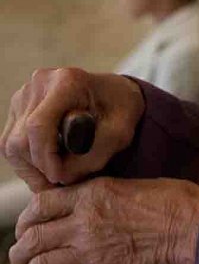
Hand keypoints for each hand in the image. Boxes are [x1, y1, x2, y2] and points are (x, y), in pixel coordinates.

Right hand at [0, 69, 144, 190]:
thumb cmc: (122, 110)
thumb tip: (59, 177)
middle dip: (39, 168)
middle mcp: (40, 82)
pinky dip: (27, 160)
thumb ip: (93, 156)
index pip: (39, 126)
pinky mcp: (18, 106)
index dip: (45, 159)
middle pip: (20, 139)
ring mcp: (25, 93)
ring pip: (11, 144)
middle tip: (61, 182)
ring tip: (58, 173)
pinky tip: (49, 164)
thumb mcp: (120, 134)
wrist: (117, 94)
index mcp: (67, 81)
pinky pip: (10, 142)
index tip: (60, 178)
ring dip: (32, 167)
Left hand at [9, 177, 198, 263]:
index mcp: (93, 194)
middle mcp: (84, 222)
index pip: (40, 204)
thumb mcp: (138, 183)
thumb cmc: (177, 204)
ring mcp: (90, 253)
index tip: (27, 226)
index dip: (27, 218)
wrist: (194, 231)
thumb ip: (109, 193)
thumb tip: (99, 200)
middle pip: (32, 238)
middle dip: (19, 251)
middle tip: (19, 257)